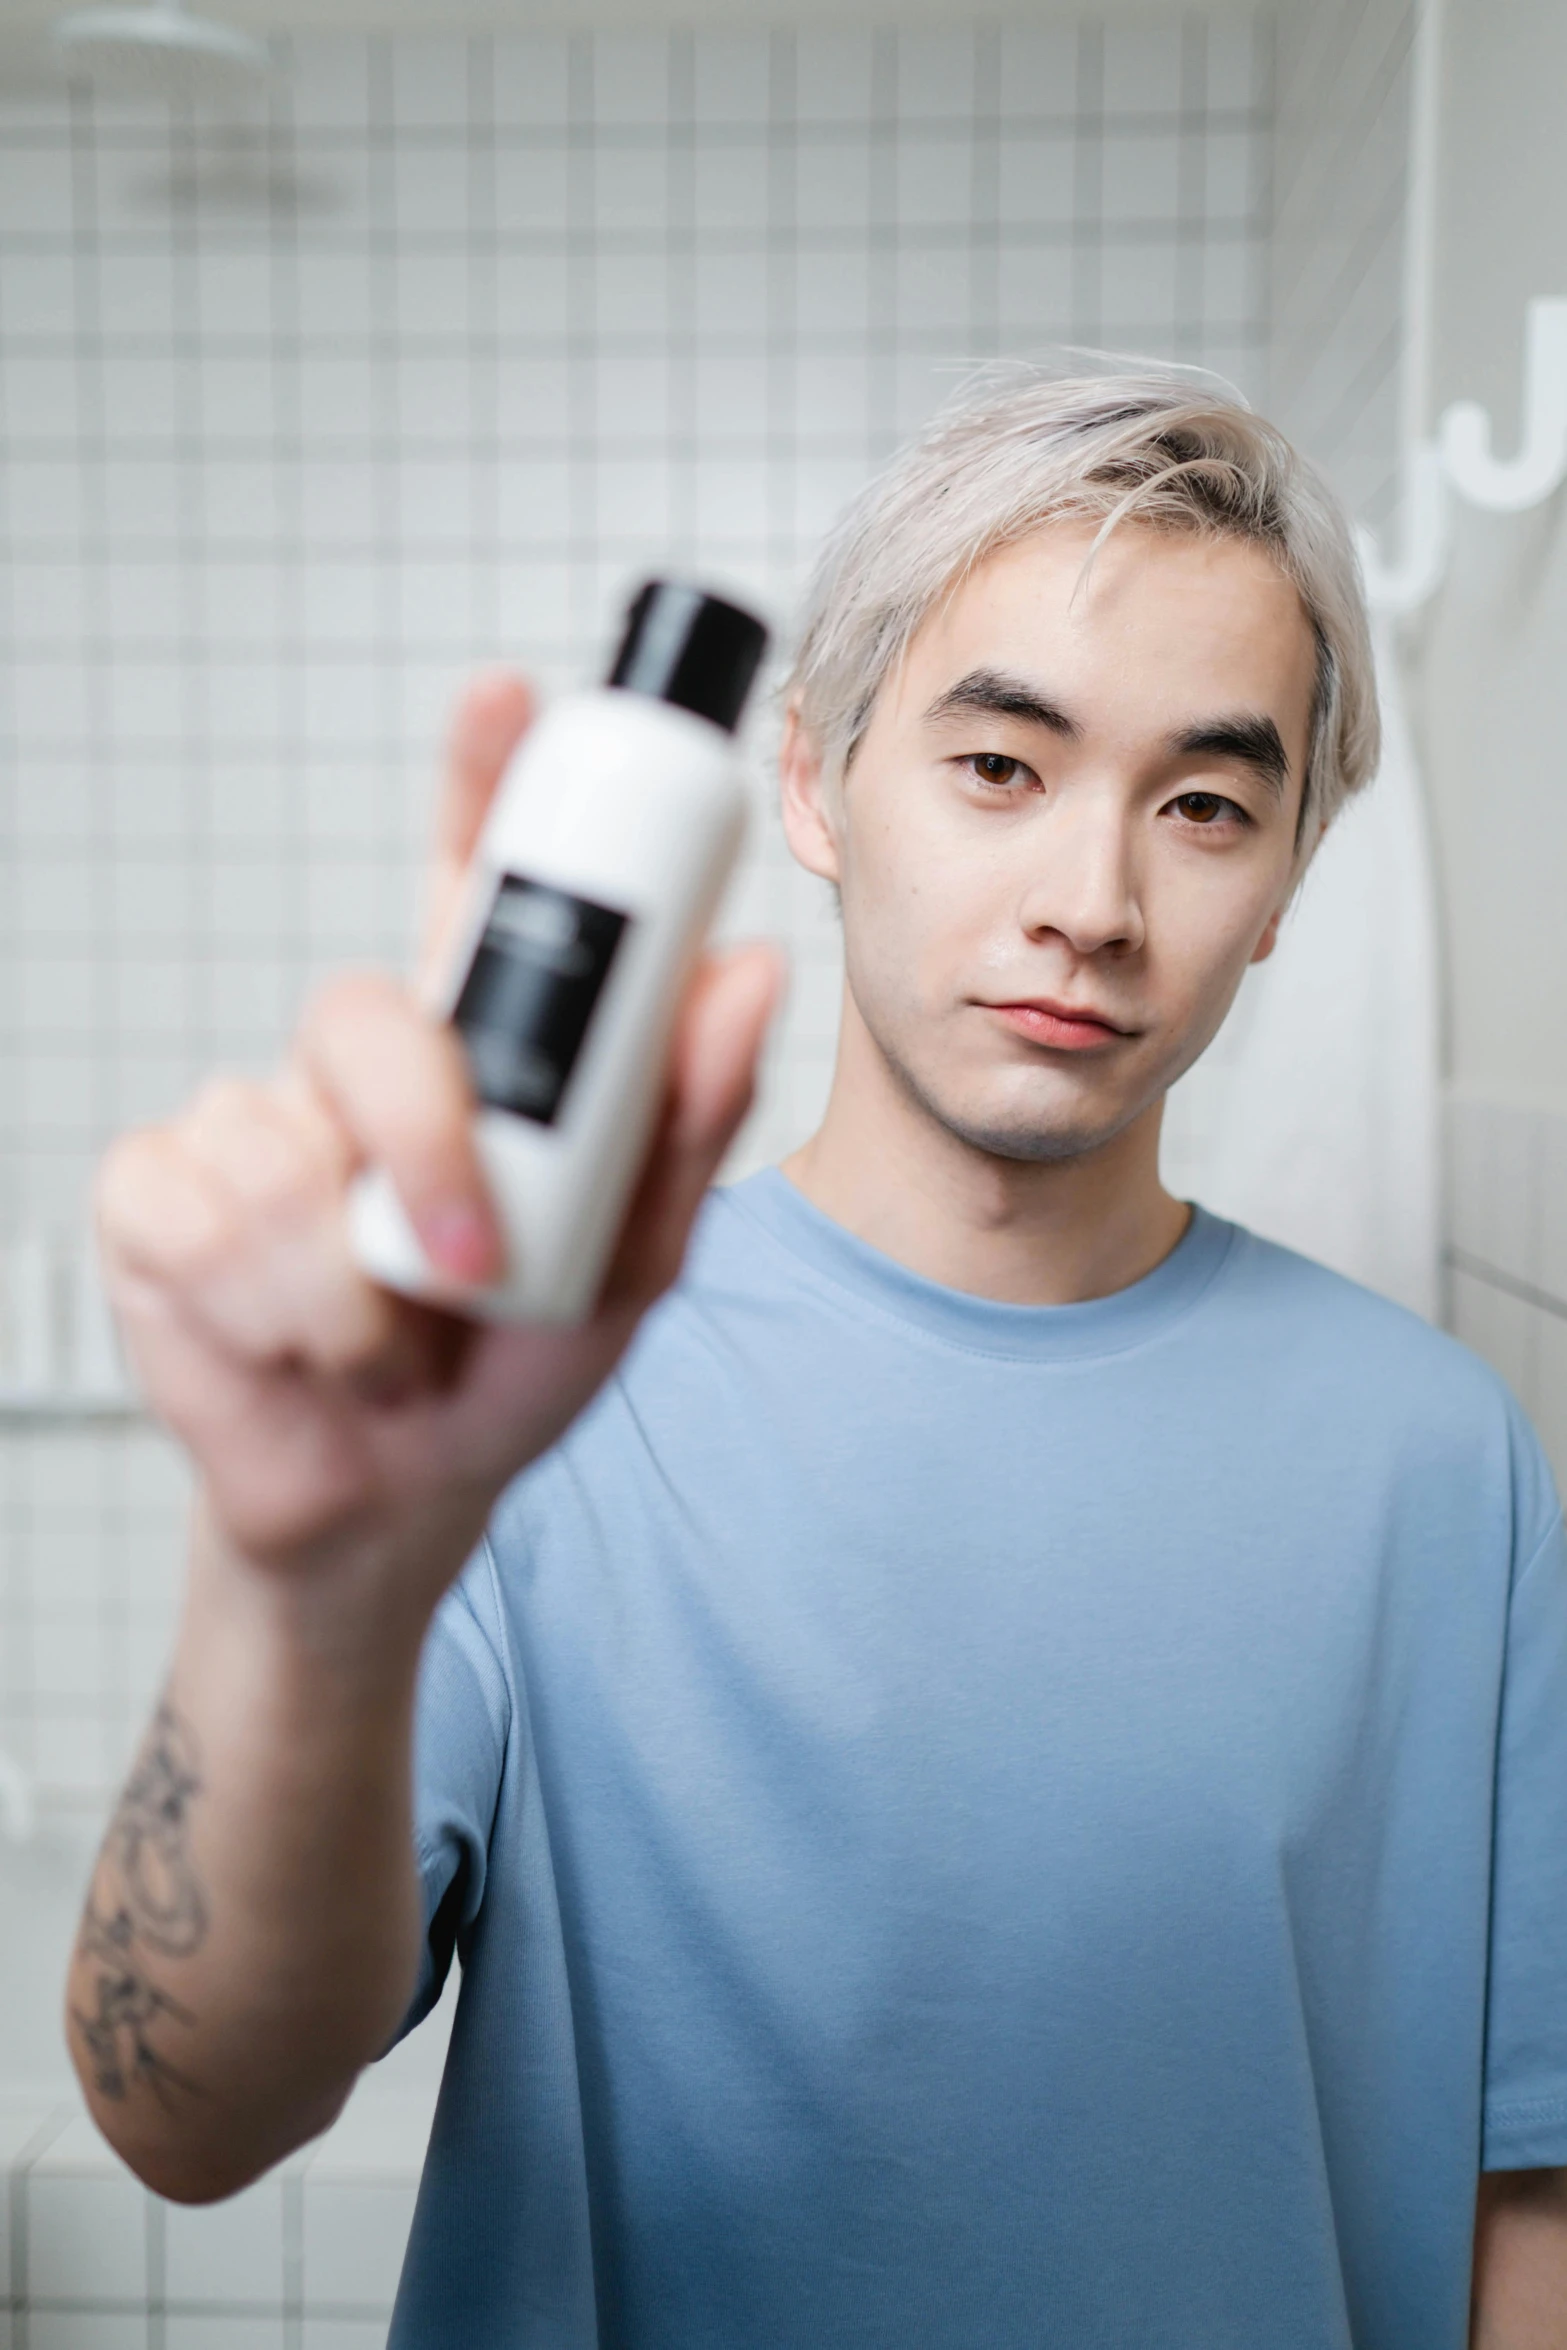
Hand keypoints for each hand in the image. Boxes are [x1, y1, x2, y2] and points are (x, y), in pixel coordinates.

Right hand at [96, 674, 782, 1622]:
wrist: (388, 1500)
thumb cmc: (508, 1366)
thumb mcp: (630, 1261)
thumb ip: (686, 1124)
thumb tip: (745, 973)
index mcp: (479, 1058)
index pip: (475, 890)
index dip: (484, 782)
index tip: (511, 695)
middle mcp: (354, 1067)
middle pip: (364, 1013)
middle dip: (420, 1141)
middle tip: (469, 1255)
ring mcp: (248, 1123)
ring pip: (283, 1149)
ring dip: (356, 1287)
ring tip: (389, 1340)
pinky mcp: (158, 1198)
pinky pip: (204, 1220)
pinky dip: (276, 1316)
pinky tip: (294, 1346)